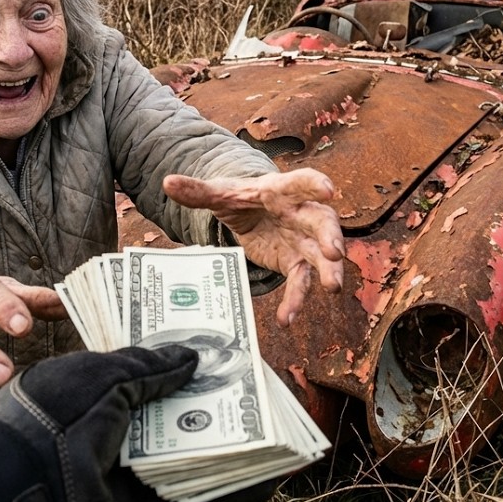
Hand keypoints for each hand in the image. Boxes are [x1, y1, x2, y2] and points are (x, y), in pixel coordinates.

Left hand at [0, 345, 276, 501]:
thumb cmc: (50, 418)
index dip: (187, 368)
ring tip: (283, 425)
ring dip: (241, 447)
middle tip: (262, 387)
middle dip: (221, 407)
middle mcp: (119, 445)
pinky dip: (240, 492)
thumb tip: (192, 357)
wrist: (19, 488)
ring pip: (199, 466)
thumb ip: (148, 367)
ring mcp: (137, 486)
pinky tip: (274, 472)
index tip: (223, 352)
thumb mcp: (99, 375)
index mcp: (97, 405)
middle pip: (182, 425)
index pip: (152, 384)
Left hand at [162, 168, 344, 325]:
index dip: (314, 185)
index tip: (327, 189)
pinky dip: (295, 300)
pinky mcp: (295, 262)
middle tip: (334, 252)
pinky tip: (286, 319)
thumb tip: (168, 182)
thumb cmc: (240, 199)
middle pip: (321, 222)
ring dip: (328, 270)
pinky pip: (299, 282)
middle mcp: (299, 214)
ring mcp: (301, 239)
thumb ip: (198, 191)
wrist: (248, 214)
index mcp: (280, 191)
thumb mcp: (220, 194)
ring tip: (332, 287)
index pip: (300, 183)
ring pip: (320, 255)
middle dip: (330, 236)